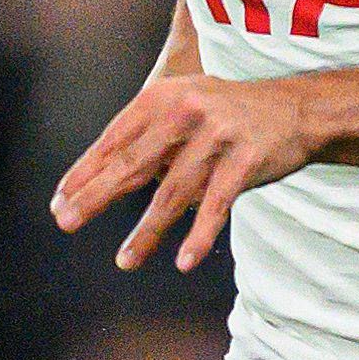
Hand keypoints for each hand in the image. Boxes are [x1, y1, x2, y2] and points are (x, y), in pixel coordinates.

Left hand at [50, 71, 320, 271]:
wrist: (298, 108)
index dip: (84, 172)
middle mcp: (185, 112)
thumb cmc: (230, 115)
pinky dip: (199, 235)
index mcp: (163, 98)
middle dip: (95, 196)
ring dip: (146, 231)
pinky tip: (183, 261)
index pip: (113, 140)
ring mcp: (217, 136)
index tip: (60, 200)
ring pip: (172, 193)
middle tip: (66, 221)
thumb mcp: (184, 108)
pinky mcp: (246, 160)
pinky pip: (217, 205)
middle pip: (132, 163)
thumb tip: (101, 180)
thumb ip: (148, 138)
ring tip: (124, 261)